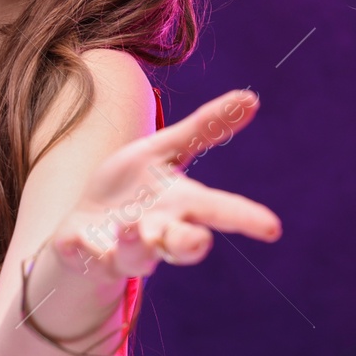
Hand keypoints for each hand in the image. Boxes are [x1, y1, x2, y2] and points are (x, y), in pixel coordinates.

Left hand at [48, 88, 282, 280]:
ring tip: (132, 227)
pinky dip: (92, 249)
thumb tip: (251, 98)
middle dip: (190, 244)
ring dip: (138, 244)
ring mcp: (124, 249)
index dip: (244, 218)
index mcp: (179, 205)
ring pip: (138, 256)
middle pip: (183, 245)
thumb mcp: (163, 151)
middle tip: (198, 240)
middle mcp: (158, 232)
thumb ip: (204, 129)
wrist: (83, 226)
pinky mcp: (90, 254)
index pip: (217, 211)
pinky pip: (92, 257)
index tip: (272, 228)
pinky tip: (85, 242)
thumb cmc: (132, 188)